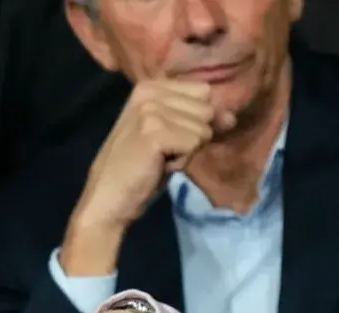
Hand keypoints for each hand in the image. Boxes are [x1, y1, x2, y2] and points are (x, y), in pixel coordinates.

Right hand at [61, 80, 235, 276]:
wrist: (108, 201)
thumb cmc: (138, 171)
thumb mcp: (172, 139)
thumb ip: (201, 121)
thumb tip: (231, 117)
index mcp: (149, 86)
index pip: (204, 93)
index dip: (194, 122)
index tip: (165, 139)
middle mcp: (148, 91)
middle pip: (206, 110)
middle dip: (190, 137)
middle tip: (159, 152)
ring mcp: (150, 110)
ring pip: (202, 129)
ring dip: (185, 152)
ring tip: (157, 160)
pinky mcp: (154, 131)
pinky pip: (194, 144)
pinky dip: (180, 162)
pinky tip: (157, 166)